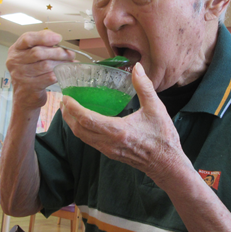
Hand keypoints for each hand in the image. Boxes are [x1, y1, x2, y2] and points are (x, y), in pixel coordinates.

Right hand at [6, 30, 74, 110]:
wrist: (24, 96)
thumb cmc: (30, 72)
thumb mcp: (29, 55)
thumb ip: (40, 44)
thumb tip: (57, 38)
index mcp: (15, 50)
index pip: (27, 39)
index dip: (44, 37)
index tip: (58, 38)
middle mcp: (15, 62)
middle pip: (38, 53)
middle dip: (58, 52)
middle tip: (70, 54)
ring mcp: (21, 75)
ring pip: (46, 65)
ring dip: (62, 63)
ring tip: (71, 63)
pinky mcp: (30, 87)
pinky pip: (49, 78)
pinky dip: (60, 74)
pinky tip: (66, 72)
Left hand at [60, 63, 190, 186]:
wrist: (166, 164)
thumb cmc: (163, 137)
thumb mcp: (156, 108)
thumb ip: (144, 87)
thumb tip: (137, 67)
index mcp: (118, 131)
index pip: (86, 120)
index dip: (73, 108)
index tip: (67, 97)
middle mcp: (109, 143)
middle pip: (79, 130)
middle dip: (68, 115)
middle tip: (64, 100)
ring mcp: (108, 150)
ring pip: (82, 137)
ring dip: (72, 123)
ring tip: (69, 109)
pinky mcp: (110, 153)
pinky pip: (90, 141)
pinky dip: (81, 130)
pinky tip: (83, 121)